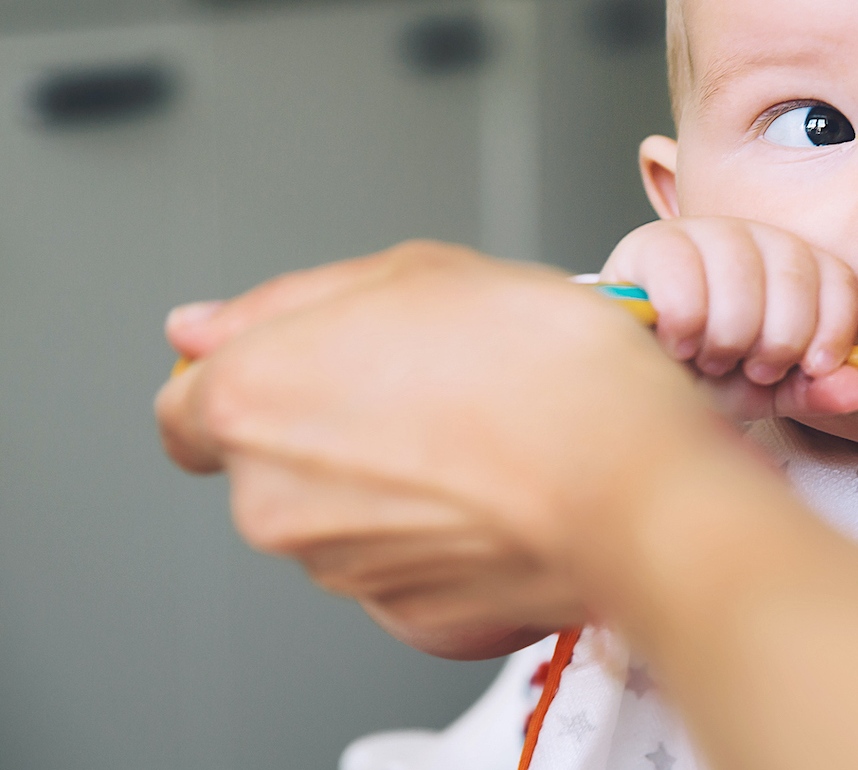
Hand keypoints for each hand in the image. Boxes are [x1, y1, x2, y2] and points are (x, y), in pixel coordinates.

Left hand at [155, 240, 857, 769]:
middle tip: (441, 383)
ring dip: (402, 481)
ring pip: (349, 518)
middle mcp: (274, 499)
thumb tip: (201, 329)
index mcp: (253, 401)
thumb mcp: (423, 270)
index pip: (188, 407)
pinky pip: (414, 569)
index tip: (320, 368)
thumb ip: (294, 300)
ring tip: (495, 433)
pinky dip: (450, 538)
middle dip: (343, 427)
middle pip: (277, 462)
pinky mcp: (415, 620)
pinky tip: (510, 493)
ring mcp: (344, 570)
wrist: (637, 481)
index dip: (258, 378)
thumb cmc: (545, 366)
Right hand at [601, 218, 857, 419]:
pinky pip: (682, 272)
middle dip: (776, 341)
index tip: (810, 369)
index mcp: (794, 265)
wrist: (637, 382)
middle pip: (794, 276)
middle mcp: (754, 236)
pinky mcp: (650, 243)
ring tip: (709, 358)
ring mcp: (702, 232)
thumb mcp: (768, 391)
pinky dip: (685, 322)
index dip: (831, 330)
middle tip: (748, 367)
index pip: (838, 278)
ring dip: (728, 335)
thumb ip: (814, 389)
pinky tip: (677, 344)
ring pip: (740, 272)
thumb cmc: (706, 379)